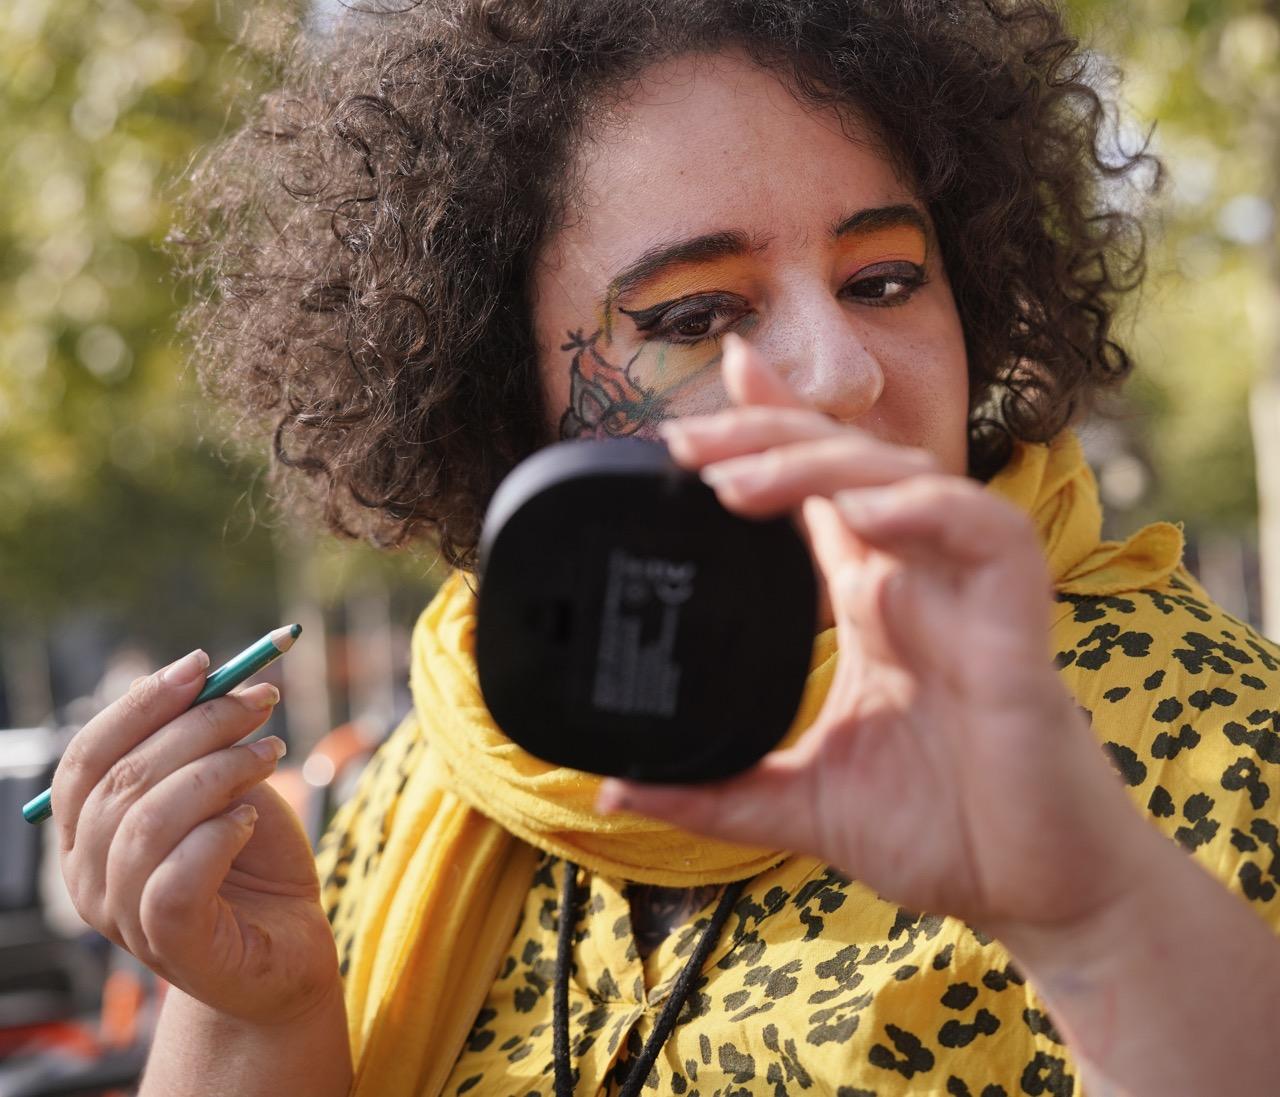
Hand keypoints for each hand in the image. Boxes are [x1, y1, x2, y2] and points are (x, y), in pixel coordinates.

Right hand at [53, 651, 339, 1026]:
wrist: (288, 948)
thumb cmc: (252, 863)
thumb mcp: (225, 790)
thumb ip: (204, 747)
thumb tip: (213, 679)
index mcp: (89, 833)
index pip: (88, 757)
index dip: (140, 704)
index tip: (201, 665)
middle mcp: (90, 878)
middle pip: (124, 780)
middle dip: (199, 725)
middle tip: (261, 701)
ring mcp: (124, 919)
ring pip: (150, 822)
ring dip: (220, 770)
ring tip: (270, 752)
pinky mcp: (173, 947)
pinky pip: (177, 878)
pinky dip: (219, 834)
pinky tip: (252, 820)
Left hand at [597, 333, 1148, 938]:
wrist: (1033, 892)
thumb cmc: (940, 834)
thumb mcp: (797, 804)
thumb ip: (712, 791)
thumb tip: (614, 792)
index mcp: (873, 602)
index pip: (815, 493)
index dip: (766, 435)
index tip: (686, 419)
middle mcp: (916, 581)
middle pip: (843, 465)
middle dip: (765, 435)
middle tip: (682, 442)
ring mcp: (966, 594)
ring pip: (902, 478)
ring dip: (819, 464)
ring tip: (734, 483)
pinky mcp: (1017, 623)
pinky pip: (985, 531)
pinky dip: (923, 510)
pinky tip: (859, 514)